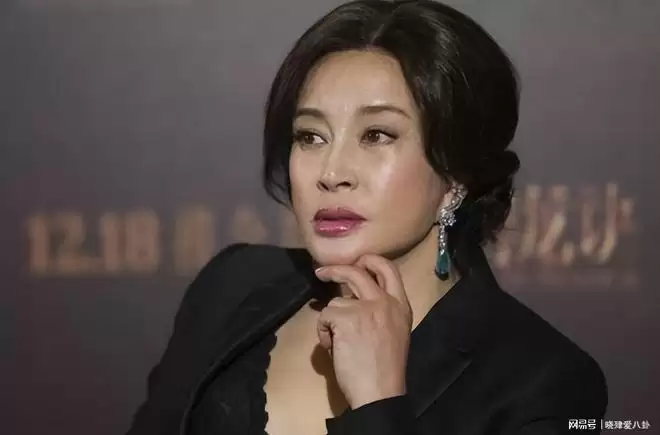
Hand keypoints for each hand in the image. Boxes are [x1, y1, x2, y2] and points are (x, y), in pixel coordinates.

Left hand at [314, 254, 412, 408]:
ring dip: (331, 321)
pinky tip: (334, 348)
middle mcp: (385, 302)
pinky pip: (324, 316)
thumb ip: (380, 312)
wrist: (380, 392)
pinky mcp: (346, 317)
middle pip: (357, 271)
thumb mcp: (394, 333)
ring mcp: (365, 307)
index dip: (371, 260)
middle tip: (322, 272)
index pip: (389, 269)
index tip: (358, 261)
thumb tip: (353, 299)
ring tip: (338, 344)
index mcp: (401, 306)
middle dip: (336, 270)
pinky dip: (323, 332)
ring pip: (335, 302)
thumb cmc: (385, 370)